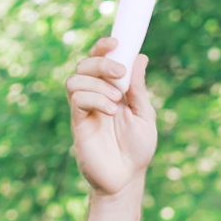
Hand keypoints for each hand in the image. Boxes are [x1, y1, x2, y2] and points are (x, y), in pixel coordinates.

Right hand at [66, 34, 157, 220]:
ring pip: (75, 79)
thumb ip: (139, 88)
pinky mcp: (78, 123)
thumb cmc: (137, 149)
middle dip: (102, 62)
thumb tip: (140, 57)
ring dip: (98, 84)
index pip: (100, 60)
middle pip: (84, 64)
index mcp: (112, 90)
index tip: (116, 42)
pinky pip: (77, 99)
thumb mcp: (145, 115)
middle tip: (120, 74)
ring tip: (117, 101)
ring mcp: (84, 109)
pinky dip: (95, 99)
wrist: (127, 178)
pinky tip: (110, 111)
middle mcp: (95, 95)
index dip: (104, 47)